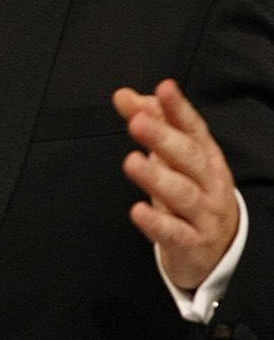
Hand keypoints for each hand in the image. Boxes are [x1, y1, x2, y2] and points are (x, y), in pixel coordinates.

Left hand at [116, 79, 239, 290]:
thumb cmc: (192, 193)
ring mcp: (205, 215)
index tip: (165, 88)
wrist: (216, 250)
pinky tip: (137, 211)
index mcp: (207, 158)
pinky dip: (156, 223)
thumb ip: (152, 123)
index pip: (194, 130)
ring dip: (157, 177)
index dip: (179, 110)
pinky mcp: (192, 244)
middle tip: (138, 122)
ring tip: (132, 162)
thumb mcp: (175, 158)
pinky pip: (174, 233)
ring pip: (183, 194)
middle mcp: (210, 184)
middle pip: (189, 158)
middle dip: (165, 138)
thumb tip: (125, 96)